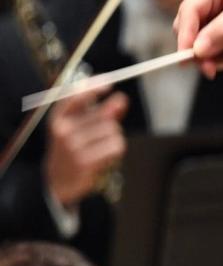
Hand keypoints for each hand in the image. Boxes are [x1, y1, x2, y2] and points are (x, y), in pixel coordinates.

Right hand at [43, 87, 127, 206]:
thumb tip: (121, 100)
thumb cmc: (72, 149)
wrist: (58, 181)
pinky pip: (116, 146)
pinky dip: (116, 149)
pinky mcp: (85, 161)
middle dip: (112, 120)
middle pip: (104, 115)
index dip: (93, 88)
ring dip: (115, 137)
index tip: (109, 84)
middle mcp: (63, 131)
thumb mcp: (78, 128)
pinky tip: (105, 156)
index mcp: (58, 119)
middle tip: (108, 129)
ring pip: (113, 130)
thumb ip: (99, 112)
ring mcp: (73, 146)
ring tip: (101, 147)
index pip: (75, 97)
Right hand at [173, 0, 222, 77]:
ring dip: (219, 58)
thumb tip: (198, 49)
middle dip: (203, 50)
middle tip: (212, 67)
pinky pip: (214, 55)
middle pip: (190, 29)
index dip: (186, 33)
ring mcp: (217, 18)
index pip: (190, 8)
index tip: (189, 55)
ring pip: (200, 46)